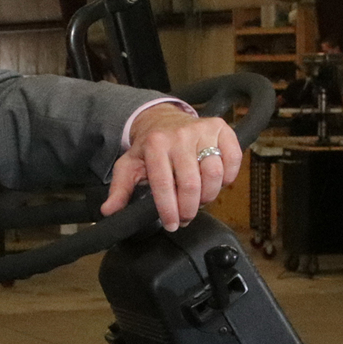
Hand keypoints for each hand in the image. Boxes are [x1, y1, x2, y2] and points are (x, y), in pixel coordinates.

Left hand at [102, 105, 242, 230]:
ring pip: (214, 173)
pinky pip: (233, 158)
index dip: (168, 209)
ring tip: (200, 200)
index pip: (163, 183)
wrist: (164, 119)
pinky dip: (229, 177)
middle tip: (186, 216)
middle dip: (190, 208)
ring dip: (209, 195)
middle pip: (191, 183)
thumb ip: (120, 190)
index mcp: (155, 144)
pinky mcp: (221, 128)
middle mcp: (179, 136)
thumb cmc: (149, 147)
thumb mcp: (129, 166)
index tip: (172, 224)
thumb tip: (109, 211)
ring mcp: (203, 130)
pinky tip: (217, 182)